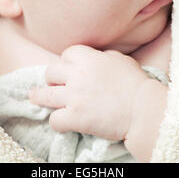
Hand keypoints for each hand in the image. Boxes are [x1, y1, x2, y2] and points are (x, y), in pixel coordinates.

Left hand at [29, 44, 148, 140]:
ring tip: (35, 97)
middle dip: (52, 78)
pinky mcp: (74, 117)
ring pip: (43, 95)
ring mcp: (73, 96)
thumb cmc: (136, 83)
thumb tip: (98, 58)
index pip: (66, 54)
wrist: (143, 109)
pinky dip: (57, 122)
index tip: (69, 68)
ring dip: (39, 97)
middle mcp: (77, 74)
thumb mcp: (121, 60)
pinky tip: (62, 123)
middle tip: (54, 84)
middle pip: (50, 72)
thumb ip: (104, 56)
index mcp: (88, 58)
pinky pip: (53, 119)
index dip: (66, 61)